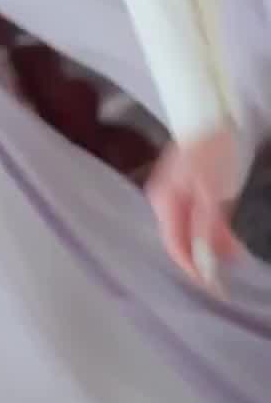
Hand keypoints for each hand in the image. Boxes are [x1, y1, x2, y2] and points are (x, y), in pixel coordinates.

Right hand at [145, 123, 243, 290]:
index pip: (176, 248)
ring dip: (216, 247)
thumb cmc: (214, 150)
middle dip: (208, 260)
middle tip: (233, 274)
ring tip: (238, 254)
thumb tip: (204, 268)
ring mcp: (179, 194)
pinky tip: (233, 238)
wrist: (215, 112)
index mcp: (164, 202)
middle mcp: (166, 201)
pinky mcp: (193, 189)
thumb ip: (206, 232)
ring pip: (195, 232)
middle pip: (184, 241)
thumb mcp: (212, 194)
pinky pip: (202, 220)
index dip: (196, 271)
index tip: (218, 290)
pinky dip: (218, 232)